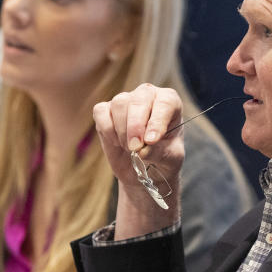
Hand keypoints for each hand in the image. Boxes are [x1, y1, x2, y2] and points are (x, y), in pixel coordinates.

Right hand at [92, 83, 183, 238]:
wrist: (145, 175)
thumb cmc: (164, 165)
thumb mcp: (171, 161)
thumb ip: (162, 150)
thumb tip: (145, 144)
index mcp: (169, 102)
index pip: (164, 101)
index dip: (156, 119)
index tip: (151, 141)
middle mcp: (148, 96)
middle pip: (137, 98)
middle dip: (135, 124)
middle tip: (137, 149)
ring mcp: (125, 102)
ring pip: (117, 104)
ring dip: (121, 131)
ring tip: (131, 151)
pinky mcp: (106, 113)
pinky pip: (100, 113)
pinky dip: (107, 131)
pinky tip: (118, 146)